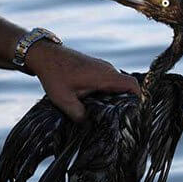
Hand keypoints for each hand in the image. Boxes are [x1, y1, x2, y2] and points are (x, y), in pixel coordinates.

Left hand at [25, 41, 140, 121]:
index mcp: (104, 76)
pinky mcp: (95, 68)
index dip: (138, 99)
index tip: (134, 113)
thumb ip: (79, 115)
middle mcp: (107, 70)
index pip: (132, 85)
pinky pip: (107, 82)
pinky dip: (105, 93)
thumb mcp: (64, 100)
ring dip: (113, 98)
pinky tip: (95, 104)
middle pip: (126, 87)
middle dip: (124, 103)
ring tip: (105, 114)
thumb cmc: (54, 75)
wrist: (44, 55)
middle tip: (118, 120)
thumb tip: (89, 126)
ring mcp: (102, 68)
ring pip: (116, 85)